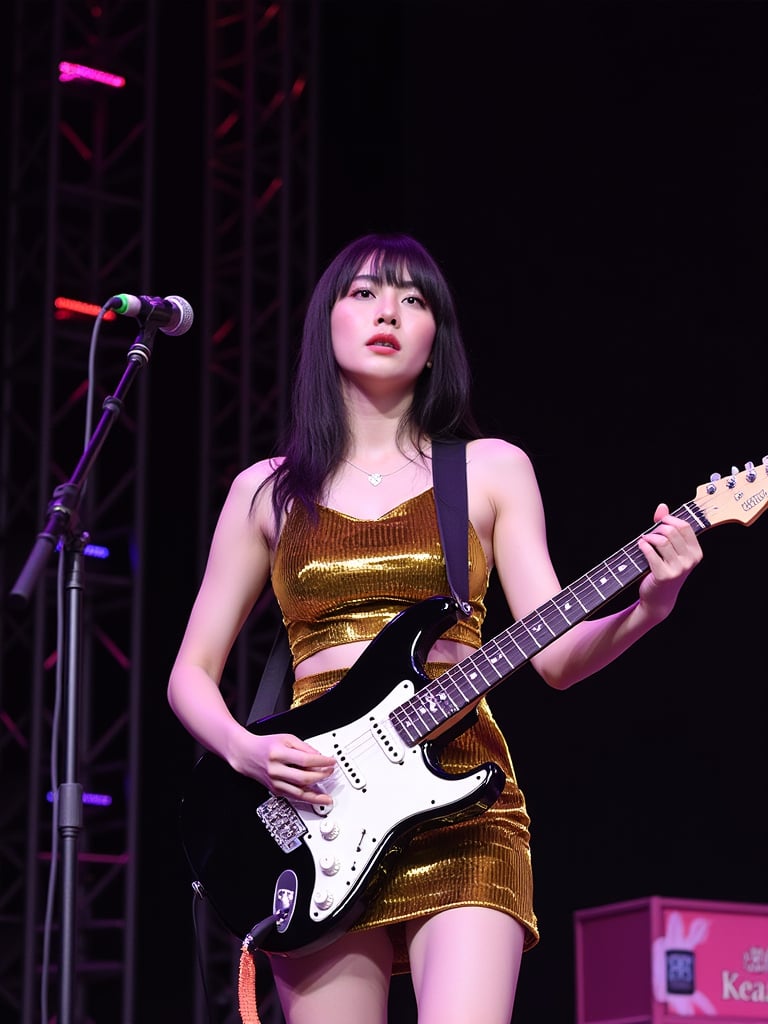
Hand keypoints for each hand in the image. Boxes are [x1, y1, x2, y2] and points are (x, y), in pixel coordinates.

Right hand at [230, 729, 336, 807]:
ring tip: (327, 796)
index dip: (321, 762)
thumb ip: (304, 747)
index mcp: (278, 753)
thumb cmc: (266, 745)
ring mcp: (274, 782)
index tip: (331, 762)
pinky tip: (315, 798)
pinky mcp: (275, 790)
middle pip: (303, 777)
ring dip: (316, 795)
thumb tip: (320, 756)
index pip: (305, 760)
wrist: (246, 754)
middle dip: (321, 776)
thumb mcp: (286, 738)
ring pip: (298, 792)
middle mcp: (275, 770)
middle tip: (330, 772)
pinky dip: (305, 798)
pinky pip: (293, 796)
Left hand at [636, 503, 702, 620]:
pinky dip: (642, 546)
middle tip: (649, 535)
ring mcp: (679, 568)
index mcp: (696, 552)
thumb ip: (667, 526)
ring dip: (648, 537)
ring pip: (661, 540)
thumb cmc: (664, 570)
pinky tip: (640, 547)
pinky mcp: (664, 575)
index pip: (685, 526)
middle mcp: (691, 560)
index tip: (659, 523)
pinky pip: (650, 552)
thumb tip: (662, 506)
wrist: (659, 598)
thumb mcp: (670, 549)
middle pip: (672, 531)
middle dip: (657, 529)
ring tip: (644, 541)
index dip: (669, 520)